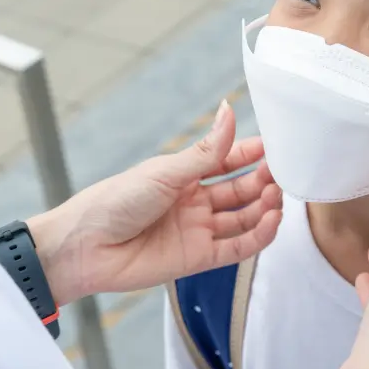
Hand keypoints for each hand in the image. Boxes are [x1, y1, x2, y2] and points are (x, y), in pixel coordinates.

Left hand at [29, 100, 282, 304]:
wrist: (85, 246)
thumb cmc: (116, 200)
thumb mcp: (166, 171)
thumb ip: (206, 151)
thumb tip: (228, 109)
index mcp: (182, 175)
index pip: (226, 161)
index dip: (251, 153)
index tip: (277, 145)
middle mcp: (193, 202)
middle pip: (239, 190)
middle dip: (263, 181)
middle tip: (283, 173)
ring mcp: (197, 230)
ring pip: (243, 219)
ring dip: (263, 208)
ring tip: (278, 196)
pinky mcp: (198, 258)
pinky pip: (236, 248)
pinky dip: (257, 236)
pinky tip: (271, 222)